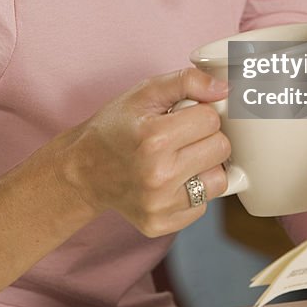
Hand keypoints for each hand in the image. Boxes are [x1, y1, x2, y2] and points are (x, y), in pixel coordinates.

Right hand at [58, 68, 230, 236]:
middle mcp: (158, 176)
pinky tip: (171, 181)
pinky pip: (203, 206)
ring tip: (179, 159)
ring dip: (205, 167)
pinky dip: (194, 193)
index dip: (201, 112)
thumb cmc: (115, 127)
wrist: (83, 170)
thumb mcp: (144, 92)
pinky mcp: (160, 225)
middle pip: (221, 148)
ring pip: (219, 180)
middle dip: (206, 138)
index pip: (211, 119)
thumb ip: (186, 81)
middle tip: (181, 137)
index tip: (184, 115)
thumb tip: (224, 89)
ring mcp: (159, 205)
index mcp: (154, 139)